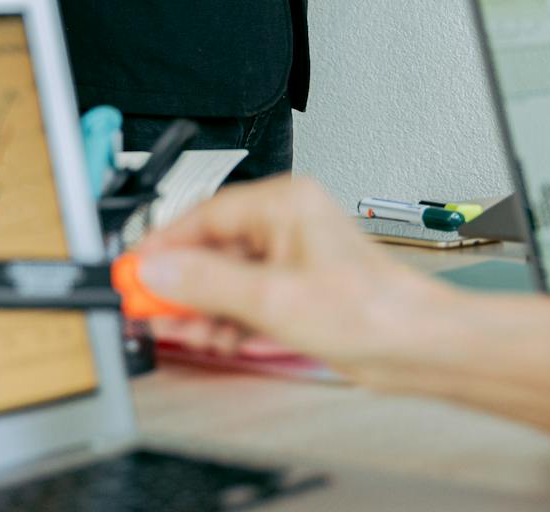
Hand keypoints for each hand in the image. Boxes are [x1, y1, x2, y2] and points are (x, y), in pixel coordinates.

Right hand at [135, 177, 443, 381]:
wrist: (414, 346)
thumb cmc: (371, 310)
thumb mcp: (273, 300)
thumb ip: (208, 284)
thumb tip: (160, 272)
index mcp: (284, 204)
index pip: (205, 215)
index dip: (165, 246)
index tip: (134, 271)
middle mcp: (286, 223)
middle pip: (211, 247)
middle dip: (181, 283)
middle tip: (149, 308)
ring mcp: (290, 257)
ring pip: (225, 276)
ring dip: (202, 307)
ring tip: (182, 331)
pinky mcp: (294, 288)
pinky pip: (244, 296)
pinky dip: (225, 317)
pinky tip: (213, 337)